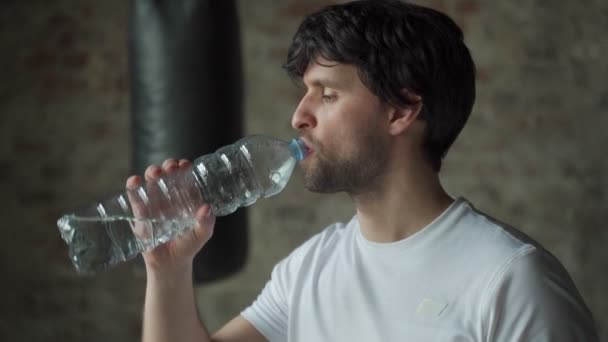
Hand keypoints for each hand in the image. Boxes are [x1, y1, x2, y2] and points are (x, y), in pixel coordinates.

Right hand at [126, 158, 215, 272]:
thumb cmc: (188, 246)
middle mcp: (169, 197)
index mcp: (185, 198)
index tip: (185, 165)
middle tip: (170, 167)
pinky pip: (136, 199)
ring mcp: (154, 204)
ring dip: (151, 174)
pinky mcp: (140, 214)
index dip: (184, 169)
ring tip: (154, 172)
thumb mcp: (201, 235)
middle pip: (167, 176)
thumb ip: (205, 223)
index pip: (184, 178)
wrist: (170, 264)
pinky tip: (135, 181)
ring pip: (151, 183)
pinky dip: (134, 189)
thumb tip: (206, 208)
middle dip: (168, 168)